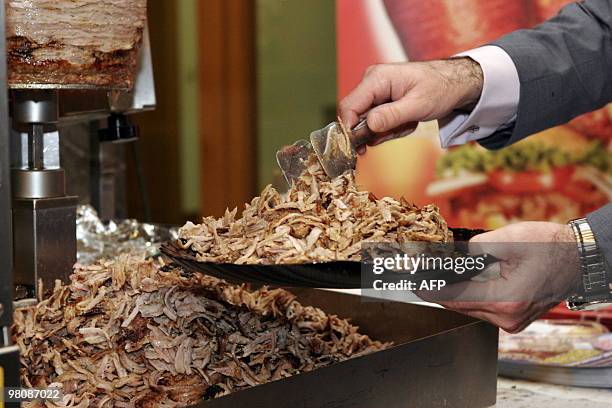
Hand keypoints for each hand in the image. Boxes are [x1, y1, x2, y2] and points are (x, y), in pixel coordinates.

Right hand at [339, 58, 482, 151]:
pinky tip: (406, 122)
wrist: (453, 82)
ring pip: (367, 123)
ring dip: (386, 131)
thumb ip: (392, 115)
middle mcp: (371, 83)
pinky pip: (376, 122)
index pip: (349, 106)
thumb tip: (369, 125)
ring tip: (408, 124)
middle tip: (399, 131)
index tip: (359, 147)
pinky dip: (390, 128)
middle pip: (357, 117)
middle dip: (376, 132)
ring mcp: (375, 92)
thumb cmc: (439, 88)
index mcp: (377, 78)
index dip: (349, 129)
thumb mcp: (418, 105)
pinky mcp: (380, 100)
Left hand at [418, 222, 580, 332]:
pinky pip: (483, 308)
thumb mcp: (509, 238)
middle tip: (419, 274)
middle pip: (459, 305)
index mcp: (505, 299)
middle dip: (439, 288)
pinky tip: (461, 280)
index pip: (454, 297)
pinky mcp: (514, 318)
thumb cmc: (550, 247)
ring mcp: (512, 321)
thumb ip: (475, 248)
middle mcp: (507, 317)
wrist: (579, 259)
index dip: (429, 289)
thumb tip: (453, 254)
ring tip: (437, 274)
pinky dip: (470, 295)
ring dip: (454, 292)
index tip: (412, 283)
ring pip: (470, 308)